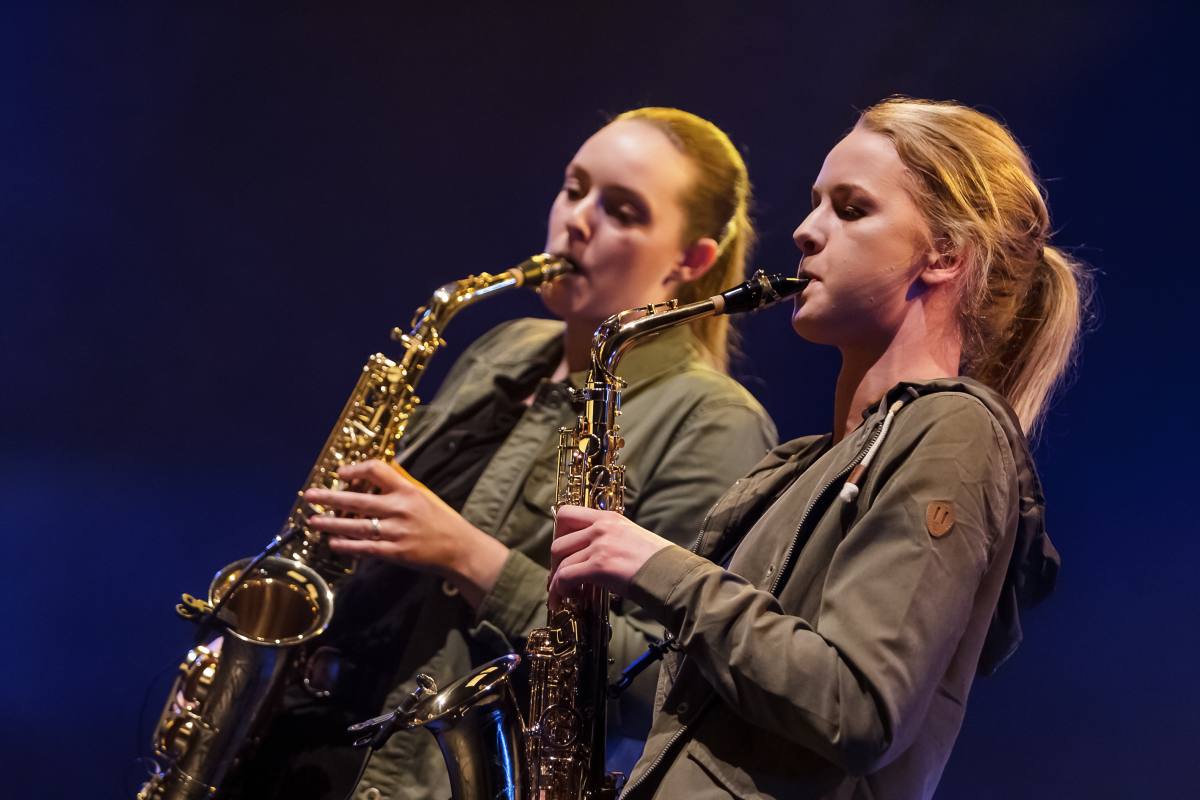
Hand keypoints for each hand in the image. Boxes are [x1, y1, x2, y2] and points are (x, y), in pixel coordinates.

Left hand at [303, 460, 508, 605]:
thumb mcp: (424, 496)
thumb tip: (373, 477)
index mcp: (408, 490)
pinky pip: (364, 547)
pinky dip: (346, 545)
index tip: (340, 473)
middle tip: (309, 496)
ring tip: (313, 521)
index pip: (377, 471)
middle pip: (357, 500)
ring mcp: (396, 531)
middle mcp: (400, 508)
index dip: (355, 469)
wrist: (459, 549)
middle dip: (329, 498)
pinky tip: (333, 542)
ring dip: (331, 523)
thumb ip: (400, 487)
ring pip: (355, 526)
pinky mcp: (395, 552)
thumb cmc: (442, 521)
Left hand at [548, 505, 672, 604]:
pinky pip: (566, 577)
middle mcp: (601, 528)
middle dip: (554, 563)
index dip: (558, 534)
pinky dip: (559, 590)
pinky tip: (564, 600)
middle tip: (559, 578)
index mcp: (609, 518)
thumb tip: (590, 558)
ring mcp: (599, 546)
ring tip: (561, 596)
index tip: (561, 552)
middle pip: (558, 541)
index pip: (567, 514)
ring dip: (556, 582)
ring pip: (561, 562)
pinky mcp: (599, 566)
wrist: (673, 575)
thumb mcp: (631, 538)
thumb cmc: (658, 562)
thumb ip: (609, 540)